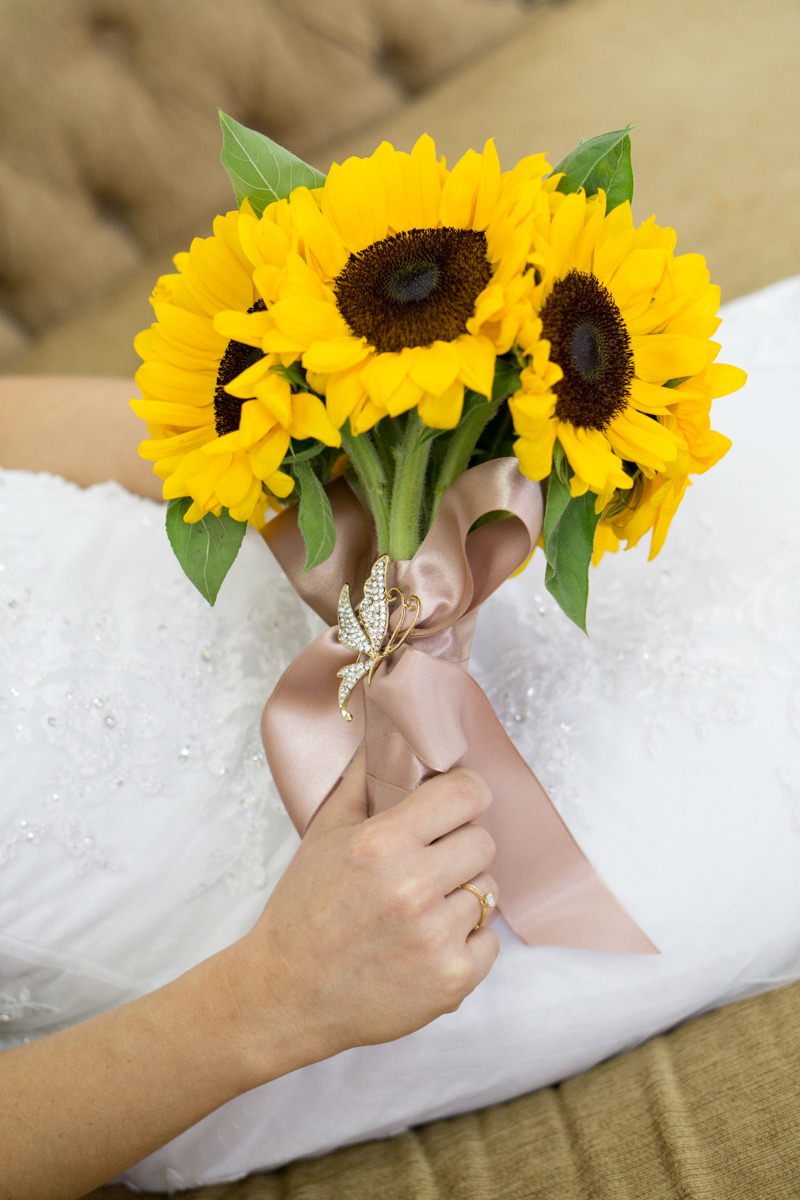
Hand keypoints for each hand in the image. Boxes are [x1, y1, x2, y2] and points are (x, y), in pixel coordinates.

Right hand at [230, 752, 498, 1075]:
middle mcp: (413, 888)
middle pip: (483, 842)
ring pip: (487, 892)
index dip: (467, 794)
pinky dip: (468, 941)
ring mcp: (435, 938)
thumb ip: (362, 780)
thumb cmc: (303, 911)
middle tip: (431, 862)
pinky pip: (490, 941)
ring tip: (421, 908)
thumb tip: (389, 736)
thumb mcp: (323, 833)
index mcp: (382, 844)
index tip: (458, 803)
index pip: (466, 794)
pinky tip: (429, 942)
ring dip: (461, 896)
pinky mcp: (452, 981)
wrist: (286, 995)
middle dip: (461, 847)